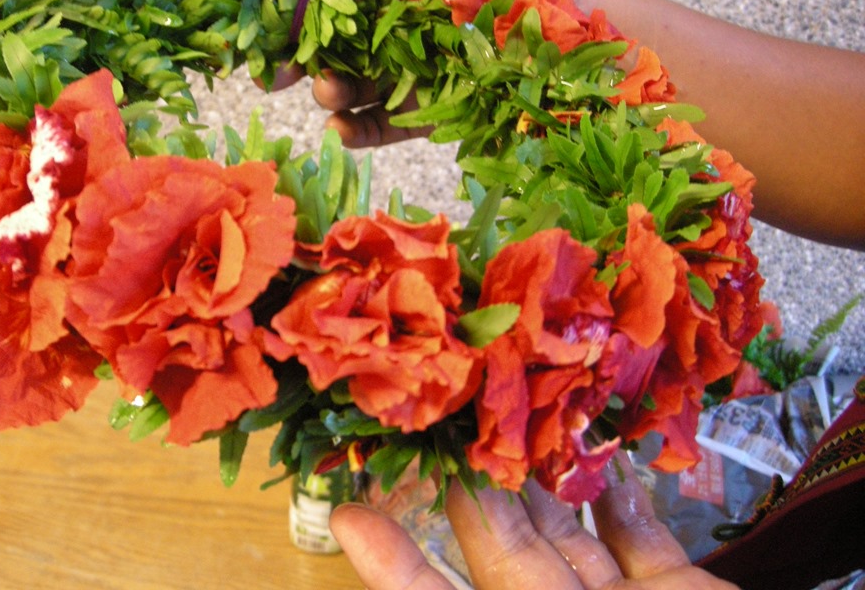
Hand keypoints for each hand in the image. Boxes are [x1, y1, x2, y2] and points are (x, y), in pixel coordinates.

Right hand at [274, 0, 592, 148]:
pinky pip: (384, 123)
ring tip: (328, 94)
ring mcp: (416, 70)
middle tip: (279, 72)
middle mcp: (404, 24)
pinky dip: (358, 130)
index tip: (270, 18)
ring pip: (355, 82)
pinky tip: (343, 132)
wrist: (602, 54)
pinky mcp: (432, 112)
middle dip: (304, 53)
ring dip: (331, 90)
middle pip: (337, 38)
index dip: (300, 0)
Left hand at [329, 453, 738, 589]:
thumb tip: (375, 543)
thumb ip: (492, 588)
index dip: (394, 563)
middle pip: (505, 549)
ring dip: (545, 478)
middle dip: (475, 484)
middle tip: (444, 421)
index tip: (349, 512)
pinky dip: (624, 502)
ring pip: (567, 534)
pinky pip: (642, 543)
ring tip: (514, 418)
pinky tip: (605, 457)